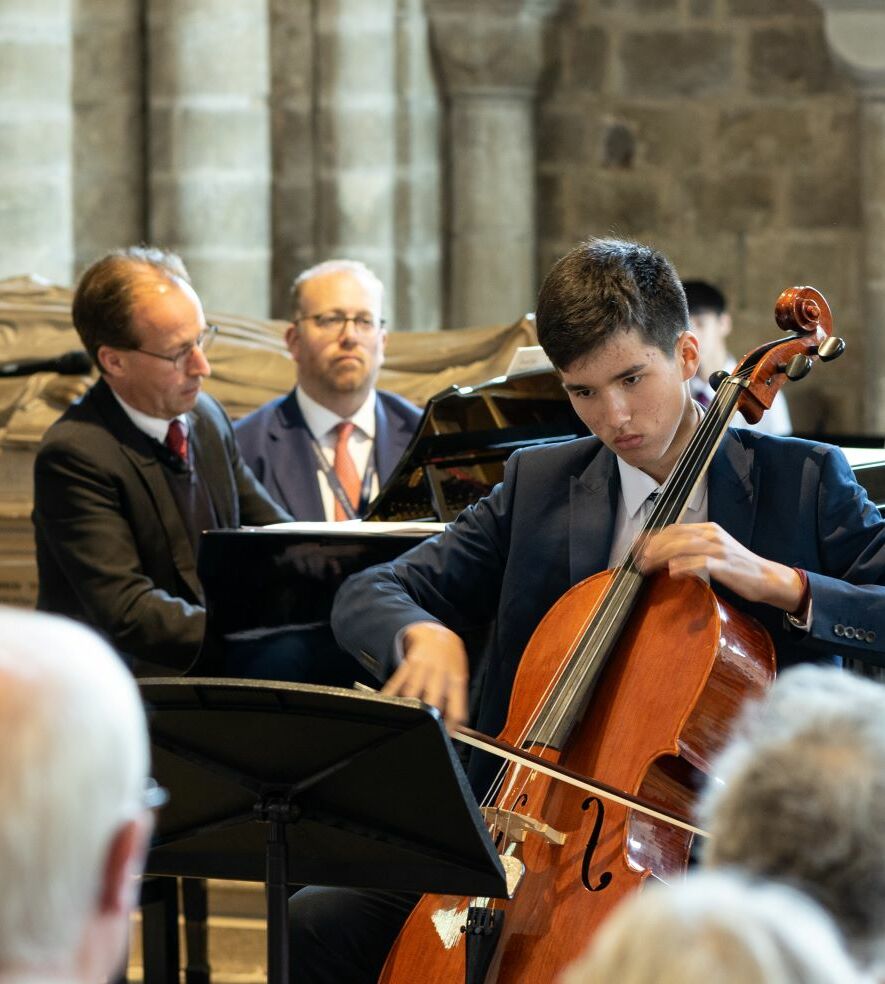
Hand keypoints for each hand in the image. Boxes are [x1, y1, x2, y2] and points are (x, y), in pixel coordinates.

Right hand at [381, 621, 468, 728]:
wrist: (437, 632)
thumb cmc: (450, 658)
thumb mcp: (459, 675)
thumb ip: (456, 699)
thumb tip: (454, 727)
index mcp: (456, 679)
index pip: (456, 709)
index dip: (451, 727)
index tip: (445, 736)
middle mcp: (440, 673)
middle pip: (433, 703)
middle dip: (428, 719)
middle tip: (424, 731)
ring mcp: (423, 668)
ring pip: (412, 693)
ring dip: (407, 708)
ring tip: (404, 720)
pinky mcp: (408, 664)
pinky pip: (396, 682)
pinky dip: (389, 694)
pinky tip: (386, 702)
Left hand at [637, 522, 803, 610]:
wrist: (767, 577)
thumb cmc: (737, 567)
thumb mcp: (715, 550)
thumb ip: (694, 549)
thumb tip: (667, 556)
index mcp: (708, 529)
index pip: (674, 528)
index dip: (654, 536)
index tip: (637, 545)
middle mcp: (712, 535)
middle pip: (675, 536)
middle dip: (653, 546)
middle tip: (639, 559)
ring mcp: (719, 549)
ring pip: (683, 547)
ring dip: (662, 556)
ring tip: (648, 565)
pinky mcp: (724, 565)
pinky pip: (700, 562)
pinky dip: (684, 566)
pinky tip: (672, 572)